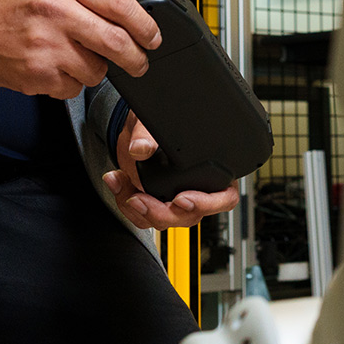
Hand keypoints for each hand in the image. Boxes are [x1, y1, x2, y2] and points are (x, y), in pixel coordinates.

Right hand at [0, 0, 160, 97]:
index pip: (120, 3)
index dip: (145, 24)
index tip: (153, 36)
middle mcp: (54, 11)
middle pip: (116, 42)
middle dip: (137, 58)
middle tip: (140, 62)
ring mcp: (45, 45)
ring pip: (97, 70)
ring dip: (98, 69)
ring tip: (81, 57)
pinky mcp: (37, 74)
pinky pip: (74, 87)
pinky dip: (73, 82)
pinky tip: (57, 66)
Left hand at [104, 112, 240, 229]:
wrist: (138, 131)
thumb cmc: (158, 124)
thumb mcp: (153, 122)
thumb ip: (147, 134)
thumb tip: (140, 148)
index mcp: (215, 171)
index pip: (225, 197)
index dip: (206, 204)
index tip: (181, 199)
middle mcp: (199, 190)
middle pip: (189, 216)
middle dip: (160, 212)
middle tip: (138, 198)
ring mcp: (177, 200)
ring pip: (163, 221)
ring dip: (137, 207)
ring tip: (120, 181)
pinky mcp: (156, 204)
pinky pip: (143, 217)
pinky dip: (125, 202)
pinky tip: (117, 182)